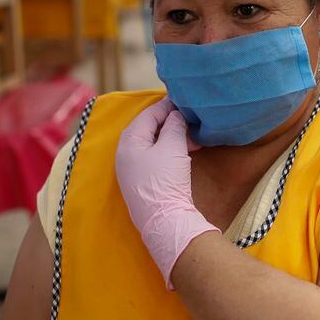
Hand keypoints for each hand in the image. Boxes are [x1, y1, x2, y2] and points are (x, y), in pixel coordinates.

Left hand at [115, 99, 218, 286]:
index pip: (148, 114)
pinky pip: (156, 157)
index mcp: (129, 141)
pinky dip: (171, 150)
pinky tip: (187, 149)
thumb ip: (174, 125)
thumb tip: (176, 114)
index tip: (185, 99)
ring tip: (193, 134)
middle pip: (149, 128)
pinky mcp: (143, 182)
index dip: (167, 105)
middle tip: (191, 116)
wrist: (165, 220)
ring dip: (173, 136)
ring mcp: (133, 169)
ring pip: (154, 143)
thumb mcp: (172, 146)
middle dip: (171, 121)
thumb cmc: (165, 179)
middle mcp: (126, 154)